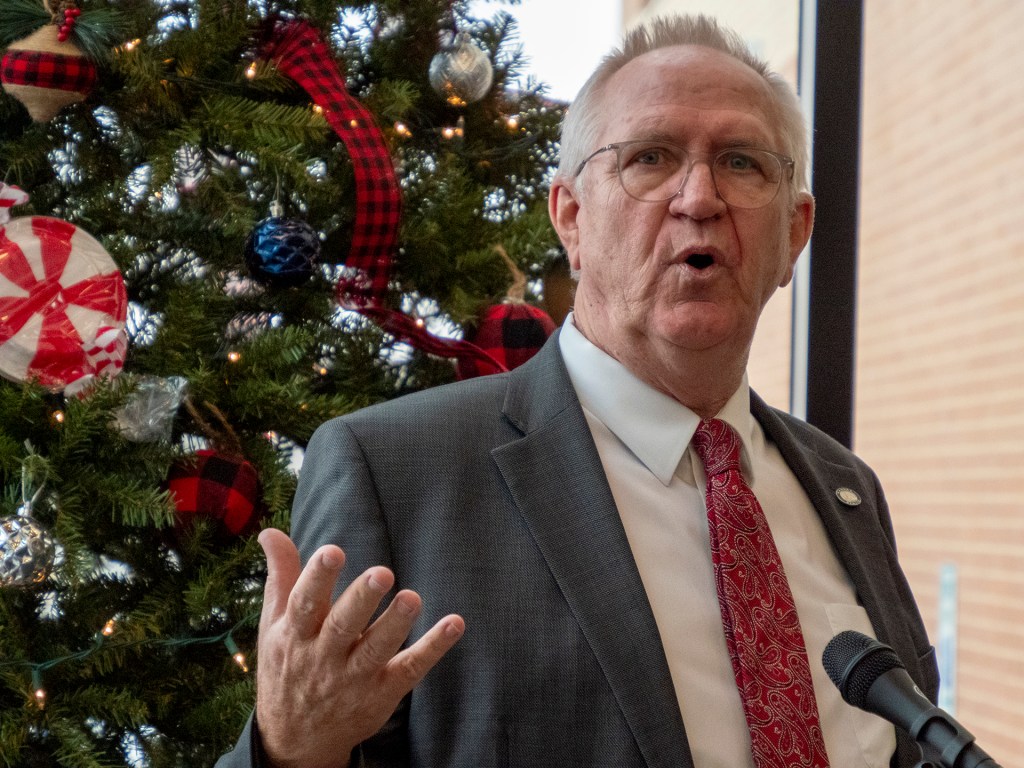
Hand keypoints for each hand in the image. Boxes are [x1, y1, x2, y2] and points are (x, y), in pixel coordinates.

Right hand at [254, 528, 464, 767]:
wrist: (296, 740)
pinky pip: (410, 669)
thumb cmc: (287, 666)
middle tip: (382, 573)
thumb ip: (282, 577)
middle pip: (343, 627)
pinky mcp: (382, 692)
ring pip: (376, 650)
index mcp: (295, 636)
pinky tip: (453, 624)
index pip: (304, 604)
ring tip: (413, 598)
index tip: (333, 551)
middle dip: (361, 600)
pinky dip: (433, 648)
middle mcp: (323, 657)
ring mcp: (354, 677)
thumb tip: (271, 531)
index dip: (317, 577)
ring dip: (396, 624)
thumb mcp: (275, 626)